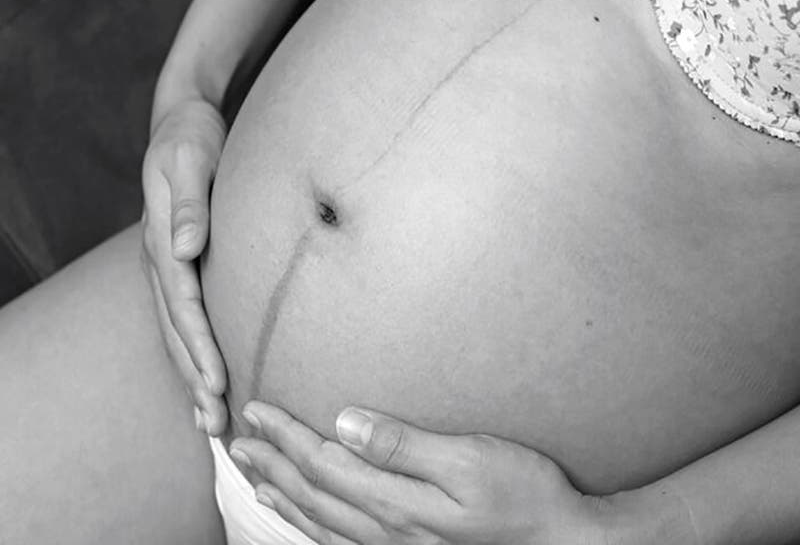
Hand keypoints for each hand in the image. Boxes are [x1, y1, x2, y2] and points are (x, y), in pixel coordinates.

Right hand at [141, 98, 227, 434]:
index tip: (216, 385)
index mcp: (164, 241)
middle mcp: (163, 261)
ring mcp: (168, 266)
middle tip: (215, 424)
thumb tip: (185, 248)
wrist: (182, 123)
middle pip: (178, 330)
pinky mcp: (182, 266)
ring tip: (209, 420)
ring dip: (192, 376)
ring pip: (178, 331)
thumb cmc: (192, 139)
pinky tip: (206, 378)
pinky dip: (194, 352)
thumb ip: (188, 204)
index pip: (184, 305)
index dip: (200, 347)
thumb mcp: (191, 160)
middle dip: (195, 378)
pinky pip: (185, 317)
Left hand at [230, 402, 613, 544]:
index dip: (286, 435)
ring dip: (282, 495)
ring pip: (318, 522)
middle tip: (237, 440)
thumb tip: (346, 422)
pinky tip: (300, 520)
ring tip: (254, 477)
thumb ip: (404, 445)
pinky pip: (337, 544)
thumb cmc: (523, 495)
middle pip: (312, 493)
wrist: (558, 544)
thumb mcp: (471, 460)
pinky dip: (308, 527)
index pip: (323, 462)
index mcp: (396, 502)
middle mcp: (385, 532)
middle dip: (272, 462)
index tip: (256, 411)